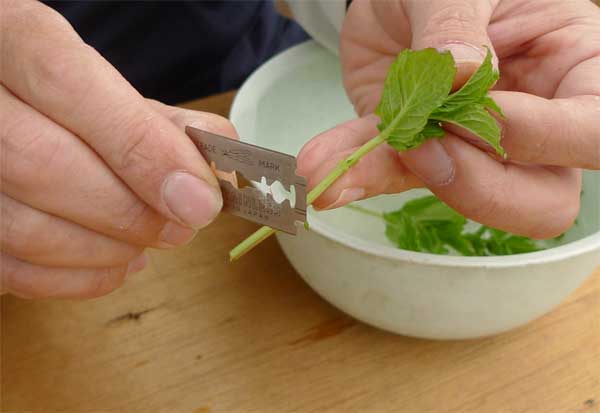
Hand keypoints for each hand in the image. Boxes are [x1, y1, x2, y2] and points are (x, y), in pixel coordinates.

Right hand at [0, 1, 236, 298]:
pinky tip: (117, 263)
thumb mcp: (114, 91)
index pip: (66, 84)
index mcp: (14, 41)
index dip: (141, 149)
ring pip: (24, 227)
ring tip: (150, 243)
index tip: (200, 199)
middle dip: (130, 212)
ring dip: (108, 250)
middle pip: (41, 164)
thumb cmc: (67, 102)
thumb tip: (217, 175)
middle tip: (184, 227)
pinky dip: (78, 278)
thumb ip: (164, 124)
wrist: (9, 110)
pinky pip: (13, 269)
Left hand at [298, 0, 599, 237]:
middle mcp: (533, 121)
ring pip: (459, 200)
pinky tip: (320, 170)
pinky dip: (355, 171)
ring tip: (327, 168)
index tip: (477, 106)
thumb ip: (458, 25)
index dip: (541, 138)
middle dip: (479, 187)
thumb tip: (461, 74)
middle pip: (541, 199)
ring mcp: (472, 146)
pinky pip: (392, 173)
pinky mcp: (418, 151)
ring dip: (392, 180)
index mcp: (573, 69)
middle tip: (424, 148)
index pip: (590, 134)